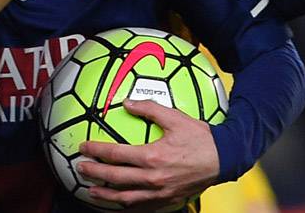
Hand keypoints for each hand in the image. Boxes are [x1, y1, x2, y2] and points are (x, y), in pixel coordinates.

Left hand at [76, 99, 219, 209]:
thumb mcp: (176, 118)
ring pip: (125, 197)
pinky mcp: (167, 200)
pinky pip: (141, 208)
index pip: (116, 154)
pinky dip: (125, 207)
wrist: (223, 159)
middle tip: (80, 167)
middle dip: (94, 173)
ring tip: (91, 190)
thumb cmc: (200, 138)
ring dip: (105, 194)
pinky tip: (116, 204)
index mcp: (153, 156)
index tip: (84, 147)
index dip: (97, 150)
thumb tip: (127, 103)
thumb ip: (149, 109)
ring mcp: (159, 193)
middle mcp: (153, 178)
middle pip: (115, 178)